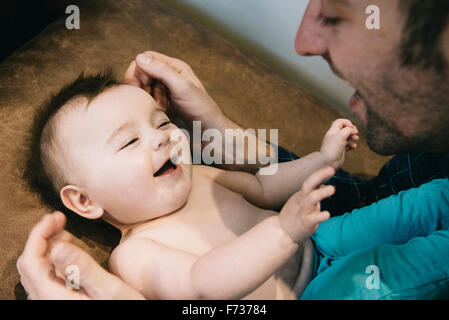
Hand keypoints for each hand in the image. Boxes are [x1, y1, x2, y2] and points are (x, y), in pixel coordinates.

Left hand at [17, 212, 143, 299]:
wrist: (130, 319)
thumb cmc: (122, 308)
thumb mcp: (108, 290)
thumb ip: (82, 269)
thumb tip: (58, 246)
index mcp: (52, 297)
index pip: (31, 260)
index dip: (39, 234)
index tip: (56, 217)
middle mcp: (45, 300)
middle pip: (30, 264)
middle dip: (42, 237)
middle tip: (59, 218)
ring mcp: (50, 301)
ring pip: (36, 270)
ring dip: (46, 247)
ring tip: (64, 231)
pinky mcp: (58, 301)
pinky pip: (46, 277)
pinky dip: (52, 259)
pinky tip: (67, 251)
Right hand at [124, 51, 224, 127]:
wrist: (209, 133)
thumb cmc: (201, 109)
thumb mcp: (181, 87)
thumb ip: (162, 71)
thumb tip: (139, 58)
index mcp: (175, 68)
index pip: (147, 58)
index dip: (139, 69)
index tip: (142, 84)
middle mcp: (169, 78)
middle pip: (142, 73)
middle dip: (139, 84)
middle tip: (144, 98)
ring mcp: (165, 93)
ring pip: (143, 88)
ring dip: (143, 97)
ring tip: (154, 107)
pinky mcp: (163, 106)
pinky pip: (147, 102)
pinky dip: (147, 106)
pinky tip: (157, 114)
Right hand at [279, 166, 335, 242]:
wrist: (282, 232)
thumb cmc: (296, 215)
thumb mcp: (303, 200)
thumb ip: (314, 191)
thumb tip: (324, 181)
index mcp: (302, 194)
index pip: (311, 180)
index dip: (321, 172)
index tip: (334, 165)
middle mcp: (302, 200)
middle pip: (308, 185)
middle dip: (319, 175)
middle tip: (331, 169)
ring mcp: (302, 211)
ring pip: (310, 199)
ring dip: (321, 193)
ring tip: (332, 188)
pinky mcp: (305, 224)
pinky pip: (312, 219)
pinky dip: (319, 216)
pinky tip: (327, 214)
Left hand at [320, 119, 358, 168]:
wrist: (328, 161)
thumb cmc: (333, 148)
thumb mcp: (341, 135)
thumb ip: (348, 130)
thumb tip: (353, 129)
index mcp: (333, 131)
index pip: (339, 122)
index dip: (347, 122)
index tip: (351, 127)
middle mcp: (334, 137)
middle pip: (344, 129)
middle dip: (351, 129)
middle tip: (355, 132)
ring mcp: (337, 144)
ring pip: (346, 137)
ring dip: (353, 136)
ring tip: (356, 138)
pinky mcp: (340, 151)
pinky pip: (347, 146)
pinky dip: (352, 145)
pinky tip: (354, 146)